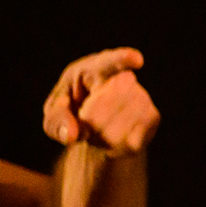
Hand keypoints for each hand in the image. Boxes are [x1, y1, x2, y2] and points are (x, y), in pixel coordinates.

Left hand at [42, 47, 160, 153]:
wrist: (94, 126)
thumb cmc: (70, 113)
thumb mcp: (53, 116)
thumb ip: (56, 122)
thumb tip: (73, 135)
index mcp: (93, 68)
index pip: (110, 62)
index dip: (124, 59)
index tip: (136, 59)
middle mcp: (123, 77)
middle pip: (110, 102)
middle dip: (92, 120)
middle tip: (83, 124)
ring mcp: (142, 96)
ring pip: (121, 126)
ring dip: (102, 137)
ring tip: (95, 132)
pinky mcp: (152, 117)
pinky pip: (133, 140)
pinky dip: (117, 147)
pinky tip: (111, 139)